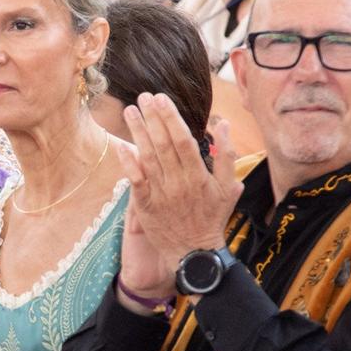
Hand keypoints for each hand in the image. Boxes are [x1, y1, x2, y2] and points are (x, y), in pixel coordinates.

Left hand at [117, 95, 239, 271]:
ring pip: (148, 157)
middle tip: (143, 96)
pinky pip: (135, 181)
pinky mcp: (146, 206)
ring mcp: (161, 194)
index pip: (183, 139)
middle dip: (152, 118)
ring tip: (129, 111)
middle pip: (163, 144)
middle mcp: (178, 182)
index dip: (171, 118)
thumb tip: (222, 124)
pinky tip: (121, 146)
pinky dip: (128, 163)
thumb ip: (227, 155)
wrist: (196, 254)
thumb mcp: (229, 188)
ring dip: (138, 132)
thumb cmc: (213, 219)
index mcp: (199, 176)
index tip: (162, 99)